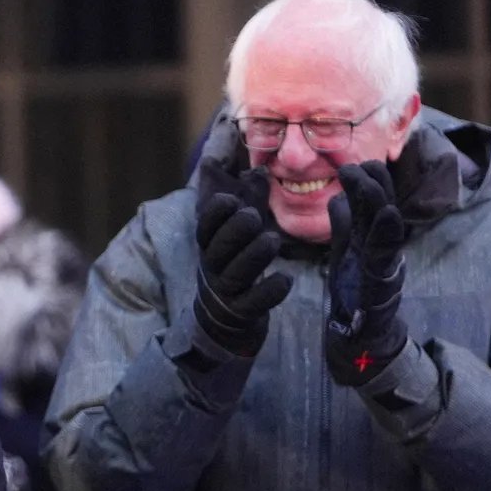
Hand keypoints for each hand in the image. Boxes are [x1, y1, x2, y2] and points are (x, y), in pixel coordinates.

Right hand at [193, 191, 292, 357]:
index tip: (230, 200)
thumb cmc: (235, 264)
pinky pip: (253, 303)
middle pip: (218, 248)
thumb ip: (247, 206)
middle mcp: (213, 267)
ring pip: (236, 273)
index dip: (215, 214)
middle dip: (235, 230)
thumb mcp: (235, 236)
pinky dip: (270, 291)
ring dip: (254, 255)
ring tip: (272, 240)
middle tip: (254, 216)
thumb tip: (260, 171)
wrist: (224, 319)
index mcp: (210, 245)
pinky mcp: (241, 313)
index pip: (205, 227)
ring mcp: (226, 291)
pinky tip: (285, 279)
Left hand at [324, 161, 407, 385]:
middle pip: (382, 206)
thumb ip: (343, 227)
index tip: (352, 162)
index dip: (366, 181)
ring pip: (386, 224)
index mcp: (371, 238)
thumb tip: (336, 199)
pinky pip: (386, 254)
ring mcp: (385, 263)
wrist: (359, 336)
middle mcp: (382, 246)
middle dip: (373, 182)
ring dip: (376, 198)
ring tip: (365, 174)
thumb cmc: (355, 292)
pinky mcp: (383, 282)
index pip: (372, 202)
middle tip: (355, 164)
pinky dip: (388, 232)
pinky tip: (388, 213)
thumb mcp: (345, 253)